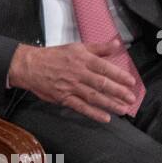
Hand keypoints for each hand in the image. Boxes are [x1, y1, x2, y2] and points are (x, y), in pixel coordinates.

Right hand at [7, 39, 139, 122]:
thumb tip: (116, 44)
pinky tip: (105, 117)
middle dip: (118, 92)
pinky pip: (81, 107)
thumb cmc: (54, 56)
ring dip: (110, 104)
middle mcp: (78, 73)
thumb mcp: (76, 47)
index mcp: (82, 59)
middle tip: (131, 98)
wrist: (30, 65)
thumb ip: (98, 48)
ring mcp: (70, 86)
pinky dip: (93, 113)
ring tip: (123, 109)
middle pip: (101, 83)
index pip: (105, 67)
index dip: (119, 75)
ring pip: (93, 96)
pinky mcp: (63, 97)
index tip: (131, 81)